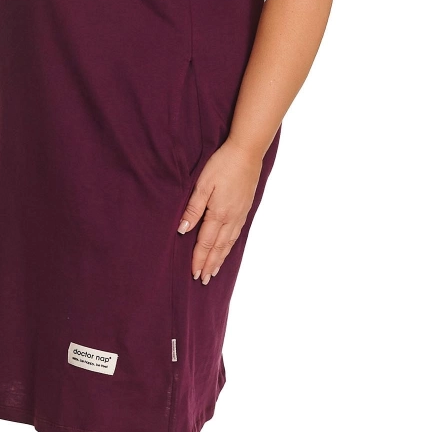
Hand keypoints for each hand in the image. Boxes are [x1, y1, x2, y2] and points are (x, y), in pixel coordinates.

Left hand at [177, 138, 262, 283]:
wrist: (247, 151)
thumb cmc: (222, 164)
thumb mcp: (202, 184)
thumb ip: (193, 208)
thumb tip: (183, 230)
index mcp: (218, 213)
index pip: (206, 243)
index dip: (199, 259)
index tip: (194, 273)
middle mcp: (231, 218)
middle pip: (219, 248)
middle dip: (210, 264)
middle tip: (203, 280)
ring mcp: (240, 214)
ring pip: (229, 243)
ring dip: (220, 259)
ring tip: (214, 271)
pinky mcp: (245, 208)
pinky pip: (236, 234)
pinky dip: (230, 246)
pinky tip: (227, 249)